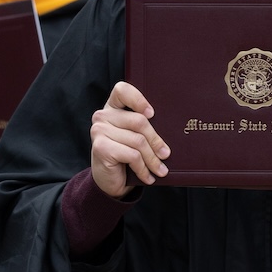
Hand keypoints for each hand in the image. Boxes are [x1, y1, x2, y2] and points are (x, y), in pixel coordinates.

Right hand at [89, 82, 169, 198]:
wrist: (109, 181)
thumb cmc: (126, 155)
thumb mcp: (137, 137)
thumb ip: (145, 127)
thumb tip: (172, 129)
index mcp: (112, 107)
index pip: (122, 90)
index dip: (138, 99)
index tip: (152, 114)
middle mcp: (102, 116)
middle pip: (139, 121)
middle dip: (156, 141)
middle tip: (166, 154)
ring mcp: (99, 131)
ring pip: (138, 141)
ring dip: (152, 159)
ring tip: (160, 170)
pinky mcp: (100, 147)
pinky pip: (132, 155)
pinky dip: (143, 168)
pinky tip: (148, 177)